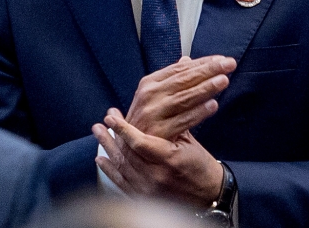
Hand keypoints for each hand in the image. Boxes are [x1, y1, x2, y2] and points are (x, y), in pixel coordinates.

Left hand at [93, 108, 222, 206]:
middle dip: (111, 136)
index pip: (139, 143)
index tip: (111, 116)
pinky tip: (101, 159)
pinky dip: (110, 170)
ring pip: (121, 167)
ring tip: (98, 133)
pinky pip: (121, 183)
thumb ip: (169, 129)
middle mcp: (156, 177)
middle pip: (126, 154)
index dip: (123, 129)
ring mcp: (148, 190)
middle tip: (100, 123)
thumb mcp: (189, 143)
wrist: (209, 194)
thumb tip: (147, 110)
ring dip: (107, 148)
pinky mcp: (144, 198)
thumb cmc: (201, 165)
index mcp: (169, 160)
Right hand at [125, 55, 235, 139]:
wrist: (130, 151)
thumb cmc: (148, 120)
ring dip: (205, 88)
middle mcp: (149, 96)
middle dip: (208, 71)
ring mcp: (152, 114)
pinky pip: (183, 121)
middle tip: (229, 64)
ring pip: (184, 98)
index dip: (202, 63)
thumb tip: (187, 61)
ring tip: (223, 81)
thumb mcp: (156, 96)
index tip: (222, 59)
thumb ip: (172, 79)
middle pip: (183, 80)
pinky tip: (213, 106)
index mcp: (149, 83)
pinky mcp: (158, 133)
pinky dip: (198, 113)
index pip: (179, 69)